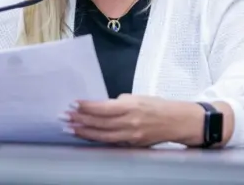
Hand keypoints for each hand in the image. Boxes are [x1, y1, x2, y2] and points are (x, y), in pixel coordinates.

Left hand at [62, 94, 202, 146]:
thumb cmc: (158, 106)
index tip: (73, 103)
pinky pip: (112, 142)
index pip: (103, 107)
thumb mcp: (138, 98)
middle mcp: (130, 122)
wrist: (178, 121)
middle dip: (80, 120)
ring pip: (103, 135)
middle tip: (64, 117)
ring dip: (84, 132)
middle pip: (100, 123)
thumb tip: (101, 106)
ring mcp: (131, 135)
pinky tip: (87, 136)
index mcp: (131, 106)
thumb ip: (119, 103)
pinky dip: (98, 139)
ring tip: (70, 128)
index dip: (87, 106)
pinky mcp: (133, 144)